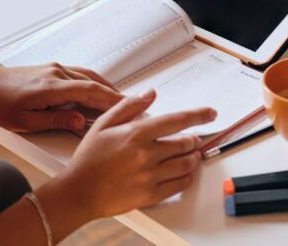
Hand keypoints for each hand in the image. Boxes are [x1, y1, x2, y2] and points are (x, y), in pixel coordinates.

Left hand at [0, 62, 122, 131]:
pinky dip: (97, 82)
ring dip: (108, 88)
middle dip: (116, 96)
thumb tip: (81, 120)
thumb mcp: (24, 121)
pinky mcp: (55, 69)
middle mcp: (57, 74)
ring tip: (123, 100)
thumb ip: (55, 120)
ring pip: (91, 77)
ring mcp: (57, 69)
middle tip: (135, 106)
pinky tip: (104, 89)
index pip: (89, 92)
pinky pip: (83, 74)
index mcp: (50, 87)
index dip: (111, 100)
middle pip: (94, 84)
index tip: (128, 106)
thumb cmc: (1, 103)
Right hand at [54, 90, 215, 218]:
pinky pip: (180, 184)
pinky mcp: (150, 194)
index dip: (198, 115)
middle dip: (193, 140)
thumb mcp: (104, 124)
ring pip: (186, 164)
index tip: (210, 113)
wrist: (77, 192)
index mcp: (136, 134)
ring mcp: (150, 176)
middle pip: (185, 143)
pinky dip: (186, 177)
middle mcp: (146, 154)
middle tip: (193, 140)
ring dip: (193, 158)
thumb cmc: (89, 159)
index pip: (177, 120)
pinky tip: (183, 173)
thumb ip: (129, 106)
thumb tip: (150, 93)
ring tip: (190, 155)